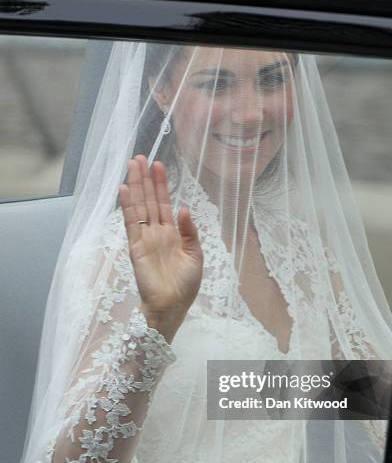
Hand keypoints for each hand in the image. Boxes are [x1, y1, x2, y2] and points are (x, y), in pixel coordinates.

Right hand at [119, 155, 202, 341]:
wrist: (173, 305)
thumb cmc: (185, 285)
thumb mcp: (196, 256)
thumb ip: (190, 232)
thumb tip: (183, 208)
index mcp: (172, 234)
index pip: (164, 203)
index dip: (161, 185)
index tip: (158, 165)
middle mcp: (157, 232)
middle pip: (150, 200)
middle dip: (145, 179)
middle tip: (141, 157)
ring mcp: (145, 238)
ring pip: (139, 207)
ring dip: (135, 186)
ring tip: (132, 165)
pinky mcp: (136, 247)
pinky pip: (131, 223)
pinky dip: (127, 207)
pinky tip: (124, 190)